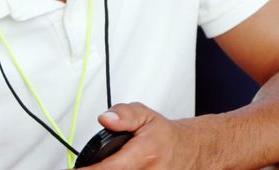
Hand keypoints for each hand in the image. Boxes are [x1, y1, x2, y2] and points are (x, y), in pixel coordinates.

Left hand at [83, 102, 198, 168]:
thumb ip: (124, 114)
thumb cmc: (164, 137)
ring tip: (108, 162)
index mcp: (144, 155)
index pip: (107, 169)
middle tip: (92, 164)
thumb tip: (106, 118)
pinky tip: (118, 167)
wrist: (187, 152)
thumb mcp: (145, 115)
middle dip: (97, 169)